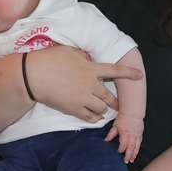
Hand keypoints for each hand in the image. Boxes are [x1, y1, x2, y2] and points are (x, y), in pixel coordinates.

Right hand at [26, 46, 144, 122]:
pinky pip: (89, 117)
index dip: (129, 74)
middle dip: (115, 102)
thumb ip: (83, 56)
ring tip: (102, 110)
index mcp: (91, 69)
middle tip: (116, 104)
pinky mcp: (73, 109)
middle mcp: (90, 85)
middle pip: (109, 97)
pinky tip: (94, 117)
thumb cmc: (49, 60)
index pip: (115, 71)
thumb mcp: (69, 51)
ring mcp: (82, 99)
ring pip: (101, 109)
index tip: (139, 76)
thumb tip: (89, 59)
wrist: (32, 76)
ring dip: (103, 110)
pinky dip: (94, 118)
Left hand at [106, 115, 143, 163]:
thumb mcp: (115, 126)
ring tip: (132, 160)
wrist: (133, 112)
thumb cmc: (124, 117)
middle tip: (126, 161)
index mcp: (125, 133)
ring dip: (134, 154)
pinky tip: (136, 152)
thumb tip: (106, 140)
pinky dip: (137, 149)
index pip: (123, 143)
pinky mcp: (140, 134)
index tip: (118, 152)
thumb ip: (111, 134)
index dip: (121, 149)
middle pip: (131, 147)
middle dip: (128, 155)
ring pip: (136, 146)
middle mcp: (132, 135)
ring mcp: (137, 135)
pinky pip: (139, 143)